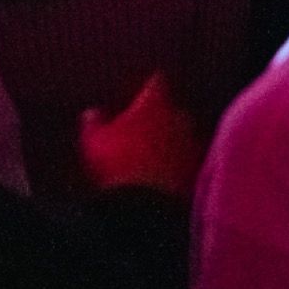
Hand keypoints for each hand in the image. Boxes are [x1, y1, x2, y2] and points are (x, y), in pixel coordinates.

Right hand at [78, 73, 203, 199]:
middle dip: (165, 114)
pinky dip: (181, 163)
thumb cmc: (118, 164)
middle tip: (150, 122)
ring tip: (159, 150)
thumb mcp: (94, 141)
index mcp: (153, 104)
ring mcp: (190, 144)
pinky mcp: (196, 169)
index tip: (145, 88)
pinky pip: (190, 160)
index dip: (150, 85)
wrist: (147, 205)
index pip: (156, 82)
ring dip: (175, 139)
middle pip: (175, 108)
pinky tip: (168, 172)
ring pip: (185, 135)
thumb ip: (93, 123)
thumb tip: (91, 113)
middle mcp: (177, 118)